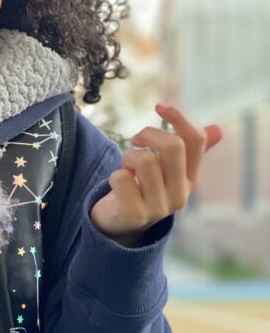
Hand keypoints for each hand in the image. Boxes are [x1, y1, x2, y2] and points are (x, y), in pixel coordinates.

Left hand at [90, 103, 222, 246]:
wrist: (119, 224)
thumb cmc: (142, 190)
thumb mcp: (166, 171)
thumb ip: (188, 152)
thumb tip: (218, 129)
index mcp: (191, 180)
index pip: (196, 141)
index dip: (178, 118)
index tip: (159, 107)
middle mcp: (180, 195)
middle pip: (172, 147)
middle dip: (149, 134)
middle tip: (135, 140)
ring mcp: (158, 208)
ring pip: (144, 160)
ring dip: (128, 158)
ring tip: (127, 169)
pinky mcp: (135, 215)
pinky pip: (121, 178)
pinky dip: (115, 175)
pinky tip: (118, 186)